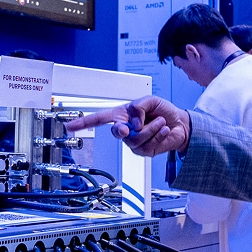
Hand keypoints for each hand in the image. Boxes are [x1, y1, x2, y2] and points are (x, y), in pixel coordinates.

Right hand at [65, 96, 190, 156]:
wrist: (180, 124)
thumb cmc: (163, 110)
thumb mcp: (150, 100)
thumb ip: (138, 106)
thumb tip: (132, 122)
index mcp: (122, 115)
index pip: (99, 119)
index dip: (84, 122)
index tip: (70, 126)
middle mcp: (125, 129)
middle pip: (116, 132)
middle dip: (122, 129)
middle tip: (128, 127)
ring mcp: (134, 142)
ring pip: (136, 139)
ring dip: (152, 128)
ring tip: (161, 122)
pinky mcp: (145, 151)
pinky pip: (148, 144)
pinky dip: (159, 134)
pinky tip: (164, 129)